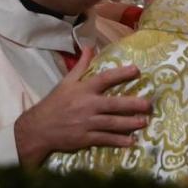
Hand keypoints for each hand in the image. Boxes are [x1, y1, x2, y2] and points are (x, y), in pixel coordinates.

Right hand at [14, 47, 150, 167]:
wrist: (39, 128)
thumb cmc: (55, 103)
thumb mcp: (66, 82)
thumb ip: (81, 65)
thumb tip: (90, 47)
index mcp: (83, 89)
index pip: (104, 79)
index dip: (121, 74)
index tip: (136, 70)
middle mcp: (87, 105)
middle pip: (113, 104)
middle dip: (132, 104)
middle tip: (148, 104)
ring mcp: (86, 123)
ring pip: (112, 123)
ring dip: (129, 123)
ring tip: (144, 122)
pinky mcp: (85, 138)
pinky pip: (105, 139)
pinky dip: (118, 140)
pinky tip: (130, 141)